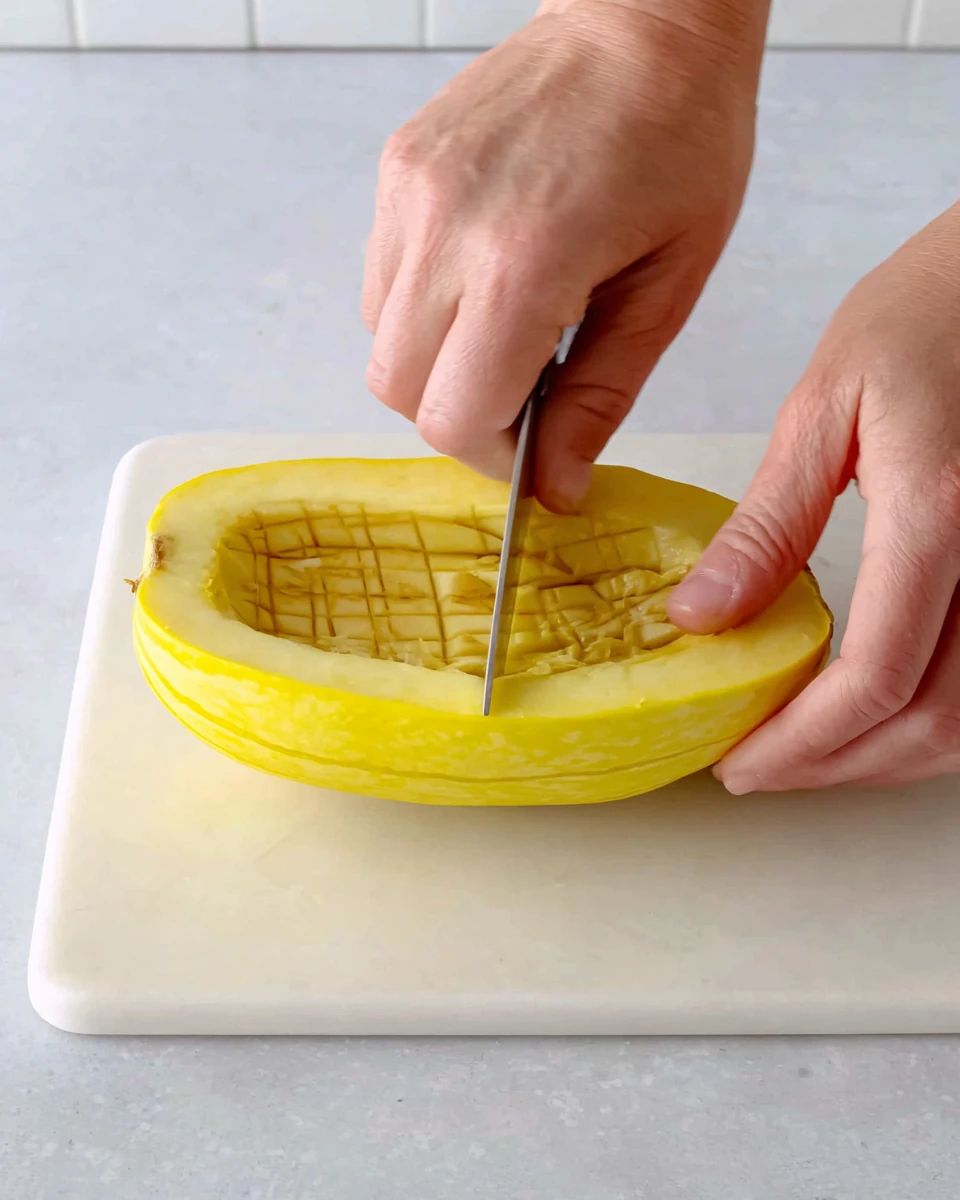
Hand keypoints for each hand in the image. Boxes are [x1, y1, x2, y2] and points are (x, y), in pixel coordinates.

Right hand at [363, 0, 768, 510]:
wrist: (641, 16)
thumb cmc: (681, 137)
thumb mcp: (667, 287)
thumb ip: (603, 396)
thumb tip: (558, 485)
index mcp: (526, 261)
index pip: (456, 416)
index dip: (495, 460)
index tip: (535, 458)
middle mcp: (446, 227)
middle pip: (402, 391)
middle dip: (461, 420)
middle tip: (523, 405)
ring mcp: (410, 194)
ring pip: (381, 341)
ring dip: (438, 367)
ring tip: (510, 335)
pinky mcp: (397, 171)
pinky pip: (382, 284)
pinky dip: (423, 314)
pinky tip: (483, 284)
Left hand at [669, 203, 959, 791]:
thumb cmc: (929, 314)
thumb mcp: (827, 405)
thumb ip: (769, 524)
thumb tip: (699, 618)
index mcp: (944, 510)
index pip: (877, 675)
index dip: (803, 742)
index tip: (737, 763)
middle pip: (934, 721)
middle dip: (837, 767)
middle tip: (758, 770)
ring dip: (885, 758)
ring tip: (805, 753)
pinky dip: (931, 721)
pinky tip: (873, 714)